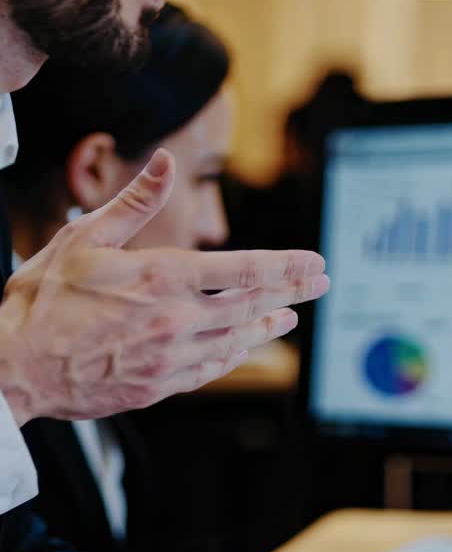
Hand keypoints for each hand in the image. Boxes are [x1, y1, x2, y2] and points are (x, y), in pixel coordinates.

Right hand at [0, 149, 328, 424]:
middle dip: (292, 292)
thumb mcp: (85, 237)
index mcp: (161, 278)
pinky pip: (209, 371)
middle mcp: (175, 320)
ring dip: (266, 326)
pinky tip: (242, 347)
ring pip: (235, 341)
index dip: (286, 267)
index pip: (242, 270)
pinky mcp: (158, 387)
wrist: (14, 367)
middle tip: (321, 284)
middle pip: (250, 305)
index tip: (316, 263)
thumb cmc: (44, 300)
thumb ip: (135, 202)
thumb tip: (166, 164)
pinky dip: (232, 356)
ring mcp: (169, 358)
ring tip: (289, 318)